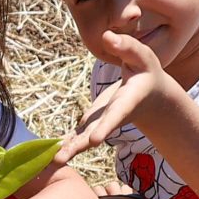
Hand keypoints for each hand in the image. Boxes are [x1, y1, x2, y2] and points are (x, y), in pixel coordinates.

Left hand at [57, 33, 163, 160]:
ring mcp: (100, 122)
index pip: (116, 116)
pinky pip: (77, 136)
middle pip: (95, 133)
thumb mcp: (142, 56)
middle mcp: (112, 117)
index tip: (94, 140)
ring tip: (52, 161)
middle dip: (78, 146)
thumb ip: (127, 47)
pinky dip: (65, 146)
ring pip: (83, 138)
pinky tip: (50, 156)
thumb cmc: (147, 71)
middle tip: (61, 158)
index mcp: (127, 102)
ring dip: (68, 150)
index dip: (105, 128)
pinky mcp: (92, 123)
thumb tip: (107, 36)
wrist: (149, 95)